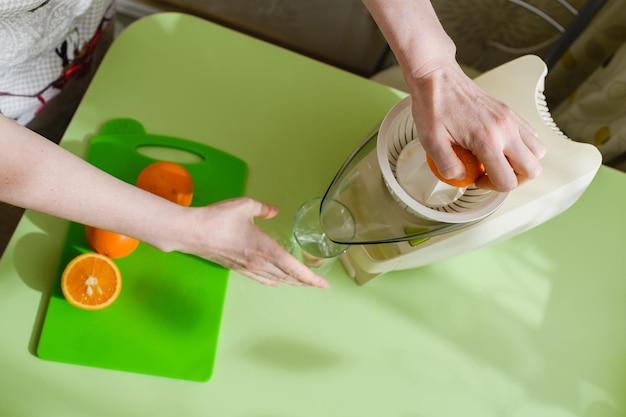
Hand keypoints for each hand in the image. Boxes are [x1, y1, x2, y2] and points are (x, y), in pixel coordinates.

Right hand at [177, 197, 329, 287]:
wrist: (191, 232)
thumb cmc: (218, 218)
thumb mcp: (245, 205)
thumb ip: (264, 208)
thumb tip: (275, 210)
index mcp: (265, 248)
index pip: (294, 268)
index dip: (311, 277)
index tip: (324, 284)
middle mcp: (258, 262)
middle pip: (288, 277)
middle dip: (305, 282)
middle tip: (319, 285)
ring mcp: (247, 268)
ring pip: (275, 279)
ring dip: (291, 282)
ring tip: (303, 284)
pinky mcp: (236, 268)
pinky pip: (260, 279)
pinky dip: (273, 281)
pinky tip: (276, 282)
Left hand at [407, 62, 546, 191]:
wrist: (437, 77)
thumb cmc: (433, 106)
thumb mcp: (431, 142)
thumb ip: (447, 166)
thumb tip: (462, 179)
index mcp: (486, 140)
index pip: (508, 180)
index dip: (493, 188)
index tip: (478, 180)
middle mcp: (505, 129)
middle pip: (532, 169)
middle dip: (514, 180)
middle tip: (493, 175)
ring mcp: (511, 118)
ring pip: (538, 152)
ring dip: (522, 163)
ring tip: (499, 162)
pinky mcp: (510, 111)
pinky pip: (531, 135)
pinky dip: (522, 147)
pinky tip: (500, 146)